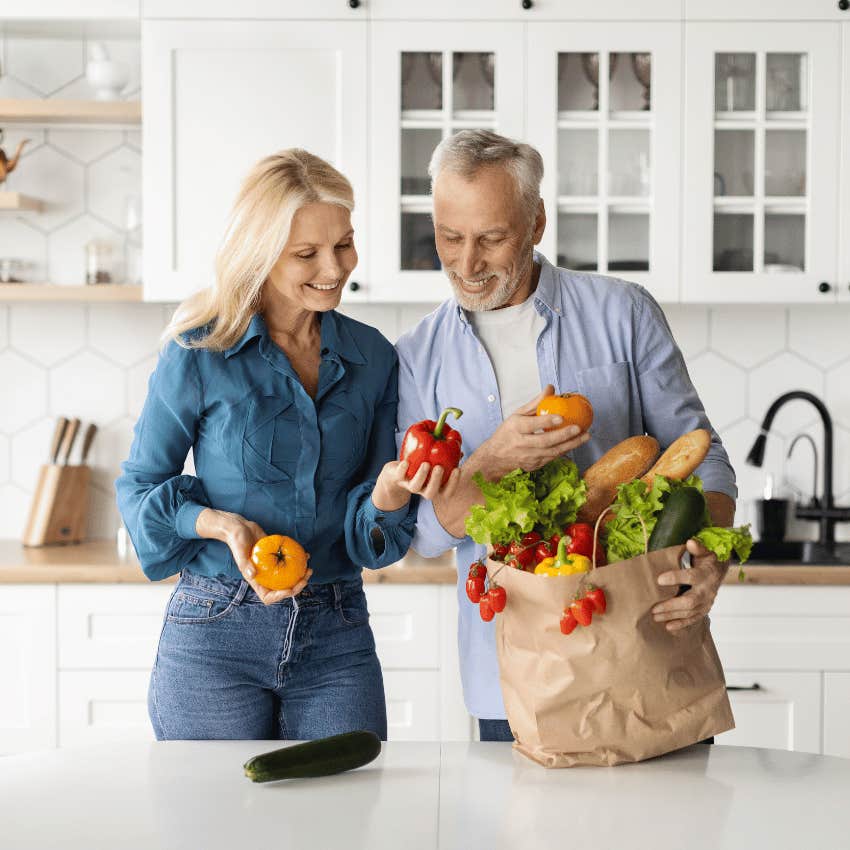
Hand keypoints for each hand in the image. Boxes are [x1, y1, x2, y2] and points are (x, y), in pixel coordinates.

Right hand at [196, 508, 311, 605]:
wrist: (239, 527)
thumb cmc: (236, 541)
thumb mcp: (240, 552)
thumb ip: (245, 564)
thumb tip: (252, 575)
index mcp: (256, 580)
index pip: (268, 597)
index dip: (280, 597)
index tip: (291, 589)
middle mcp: (265, 576)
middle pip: (283, 589)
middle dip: (297, 586)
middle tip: (307, 575)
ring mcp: (272, 567)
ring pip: (289, 577)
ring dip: (301, 575)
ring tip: (309, 568)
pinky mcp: (276, 556)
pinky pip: (289, 561)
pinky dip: (298, 560)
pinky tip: (306, 553)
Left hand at [372, 459, 461, 510]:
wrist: (395, 473)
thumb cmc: (420, 467)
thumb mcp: (434, 463)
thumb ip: (448, 458)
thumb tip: (460, 451)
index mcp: (433, 487)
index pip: (446, 492)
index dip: (453, 483)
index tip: (457, 469)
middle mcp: (422, 489)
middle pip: (430, 493)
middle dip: (436, 481)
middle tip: (439, 467)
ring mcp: (408, 485)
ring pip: (415, 487)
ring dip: (421, 476)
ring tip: (425, 463)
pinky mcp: (397, 478)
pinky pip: (399, 476)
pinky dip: (402, 469)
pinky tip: (406, 462)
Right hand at [477, 385, 590, 477]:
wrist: (495, 458)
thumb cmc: (507, 433)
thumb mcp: (517, 415)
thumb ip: (535, 403)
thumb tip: (550, 389)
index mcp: (515, 428)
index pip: (531, 425)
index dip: (546, 421)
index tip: (560, 417)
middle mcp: (521, 444)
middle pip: (544, 441)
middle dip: (563, 435)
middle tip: (578, 428)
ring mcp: (528, 457)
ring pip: (552, 452)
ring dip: (570, 445)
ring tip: (585, 436)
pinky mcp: (534, 465)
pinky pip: (552, 458)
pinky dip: (565, 451)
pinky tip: (575, 444)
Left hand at [652, 539, 727, 631]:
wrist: (718, 571)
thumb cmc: (706, 560)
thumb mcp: (704, 551)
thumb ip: (698, 548)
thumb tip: (690, 542)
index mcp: (706, 574)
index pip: (691, 577)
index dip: (675, 578)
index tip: (659, 579)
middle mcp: (708, 590)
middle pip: (690, 601)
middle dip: (671, 606)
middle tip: (654, 608)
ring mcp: (707, 602)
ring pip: (690, 613)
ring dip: (672, 616)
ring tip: (655, 616)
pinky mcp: (704, 610)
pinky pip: (693, 620)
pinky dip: (681, 624)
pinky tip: (668, 627)